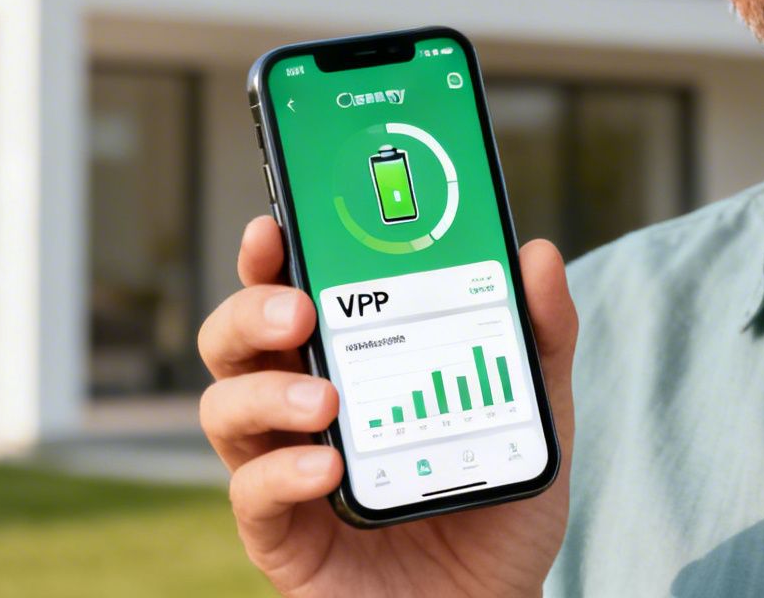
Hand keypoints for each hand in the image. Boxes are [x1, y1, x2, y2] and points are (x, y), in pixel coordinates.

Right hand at [198, 215, 577, 597]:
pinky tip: (326, 466)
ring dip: (265, 391)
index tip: (276, 225)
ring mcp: (282, 469)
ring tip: (326, 399)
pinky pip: (251, 495)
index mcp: (345, 362)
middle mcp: (299, 407)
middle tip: (299, 310)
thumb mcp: (535, 416)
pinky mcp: (282, 537)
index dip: (270, 255)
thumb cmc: (498, 507)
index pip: (288, 292)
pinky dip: (280, 473)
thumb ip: (539, 339)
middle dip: (251, 309)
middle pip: (234, 339)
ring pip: (224, 408)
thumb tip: (536, 255)